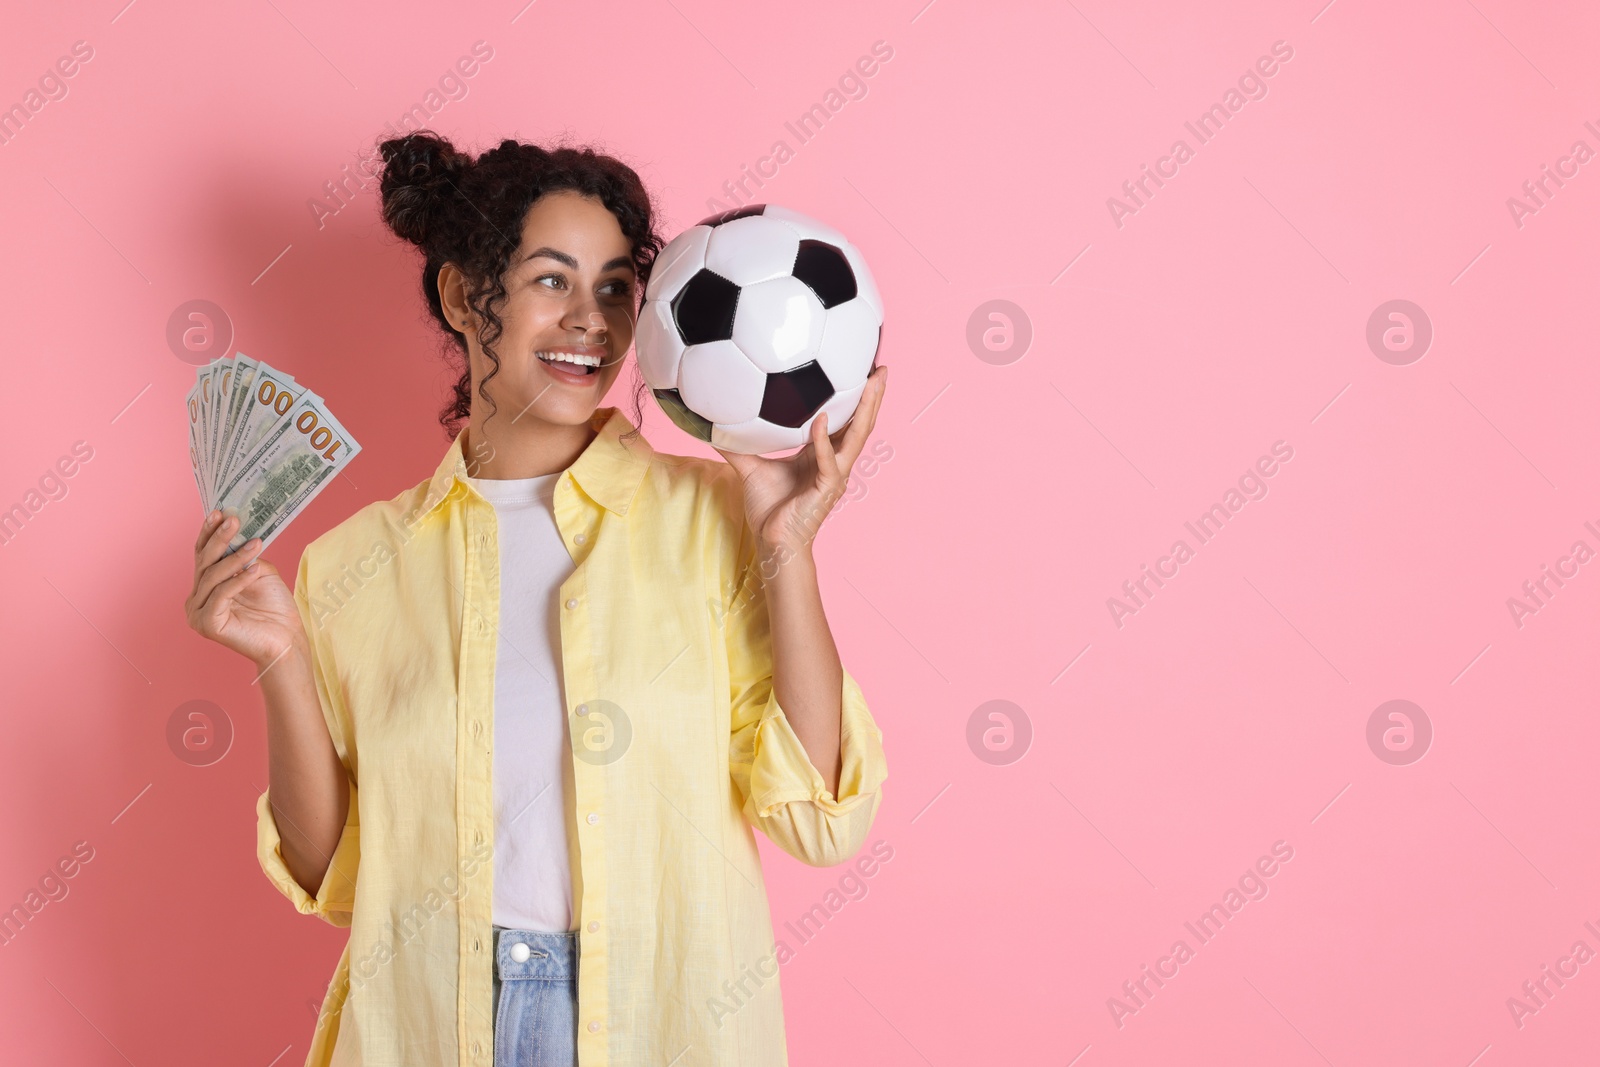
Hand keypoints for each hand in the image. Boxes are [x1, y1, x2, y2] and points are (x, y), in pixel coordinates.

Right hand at [185, 511, 306, 668]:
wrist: (287, 639)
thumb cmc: (274, 607)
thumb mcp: (259, 571)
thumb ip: (244, 554)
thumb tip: (237, 528)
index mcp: (204, 587)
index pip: (202, 555)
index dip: (209, 533)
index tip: (218, 511)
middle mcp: (196, 600)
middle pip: (204, 563)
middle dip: (220, 539)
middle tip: (234, 520)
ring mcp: (198, 613)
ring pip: (213, 577)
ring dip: (235, 558)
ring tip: (256, 544)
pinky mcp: (207, 625)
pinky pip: (221, 595)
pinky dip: (239, 580)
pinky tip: (255, 569)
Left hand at [712, 363, 886, 556]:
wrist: (771, 541)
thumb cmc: (768, 509)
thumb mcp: (750, 468)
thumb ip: (738, 445)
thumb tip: (714, 425)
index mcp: (822, 455)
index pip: (845, 421)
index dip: (855, 398)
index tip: (861, 371)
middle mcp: (835, 462)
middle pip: (862, 424)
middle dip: (873, 396)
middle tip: (881, 368)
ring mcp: (834, 475)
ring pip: (857, 437)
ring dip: (866, 410)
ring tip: (871, 384)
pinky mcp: (826, 488)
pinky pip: (828, 461)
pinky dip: (824, 441)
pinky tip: (821, 421)